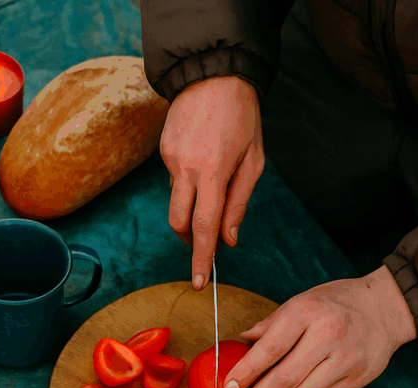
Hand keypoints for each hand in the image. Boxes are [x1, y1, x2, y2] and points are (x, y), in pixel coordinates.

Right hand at [160, 76, 264, 289]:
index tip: (198, 282)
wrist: (214, 74)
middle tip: (207, 244)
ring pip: (177, 201)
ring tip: (215, 183)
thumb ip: (239, 203)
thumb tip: (228, 240)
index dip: (200, 258)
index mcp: (212, 172)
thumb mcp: (253, 161)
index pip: (203, 227)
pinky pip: (175, 180)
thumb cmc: (242, 117)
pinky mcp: (163, 151)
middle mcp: (185, 168)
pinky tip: (204, 161)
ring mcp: (170, 159)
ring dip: (194, 207)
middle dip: (191, 241)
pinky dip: (190, 183)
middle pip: (179, 223)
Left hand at [222, 265, 417, 387]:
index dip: (246, 372)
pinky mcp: (357, 379)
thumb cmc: (336, 301)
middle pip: (285, 379)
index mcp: (307, 312)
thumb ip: (271, 324)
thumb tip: (242, 341)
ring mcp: (345, 360)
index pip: (271, 348)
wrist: (386, 307)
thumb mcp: (301, 300)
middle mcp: (328, 336)